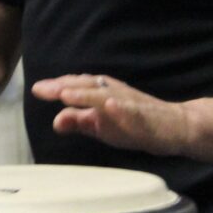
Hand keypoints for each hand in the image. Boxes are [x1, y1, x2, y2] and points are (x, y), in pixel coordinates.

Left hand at [31, 74, 188, 156]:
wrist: (175, 126)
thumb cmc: (136, 123)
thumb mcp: (102, 125)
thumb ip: (79, 121)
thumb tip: (55, 121)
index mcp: (103, 92)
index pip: (77, 86)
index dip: (57, 86)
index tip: (36, 89)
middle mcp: (114, 92)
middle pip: (87, 85)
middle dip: (64, 86)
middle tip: (42, 89)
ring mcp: (130, 102)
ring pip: (105, 95)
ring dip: (85, 94)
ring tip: (66, 94)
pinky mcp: (145, 115)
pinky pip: (132, 110)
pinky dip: (120, 107)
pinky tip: (108, 105)